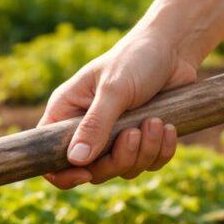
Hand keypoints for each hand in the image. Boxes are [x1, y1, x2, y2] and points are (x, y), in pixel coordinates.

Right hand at [39, 26, 195, 188]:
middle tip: (134, 133)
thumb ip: (95, 125)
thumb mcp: (114, 89)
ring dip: (145, 151)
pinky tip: (168, 127)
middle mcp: (88, 129)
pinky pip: (150, 164)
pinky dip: (162, 151)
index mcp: (67, 113)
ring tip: (156, 122)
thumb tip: (76, 160)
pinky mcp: (143, 141)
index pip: (50, 155)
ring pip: (124, 169)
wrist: (173, 49)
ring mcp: (116, 138)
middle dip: (118, 159)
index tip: (85, 173)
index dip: (62, 174)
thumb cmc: (135, 59)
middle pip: (93, 170)